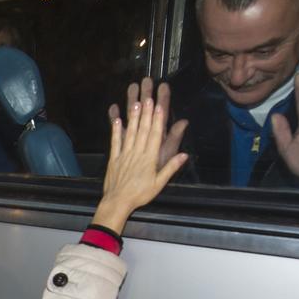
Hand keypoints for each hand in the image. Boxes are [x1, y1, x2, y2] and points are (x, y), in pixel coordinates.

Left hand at [94, 94, 187, 233]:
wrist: (118, 202)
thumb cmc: (141, 194)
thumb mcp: (159, 183)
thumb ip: (171, 167)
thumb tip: (185, 155)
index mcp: (149, 158)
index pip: (155, 135)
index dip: (157, 120)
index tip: (159, 106)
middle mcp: (137, 153)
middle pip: (142, 130)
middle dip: (146, 113)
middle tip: (148, 97)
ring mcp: (124, 154)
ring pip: (130, 133)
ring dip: (132, 117)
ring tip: (134, 102)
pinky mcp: (114, 158)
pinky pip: (115, 142)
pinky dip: (116, 131)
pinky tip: (117, 119)